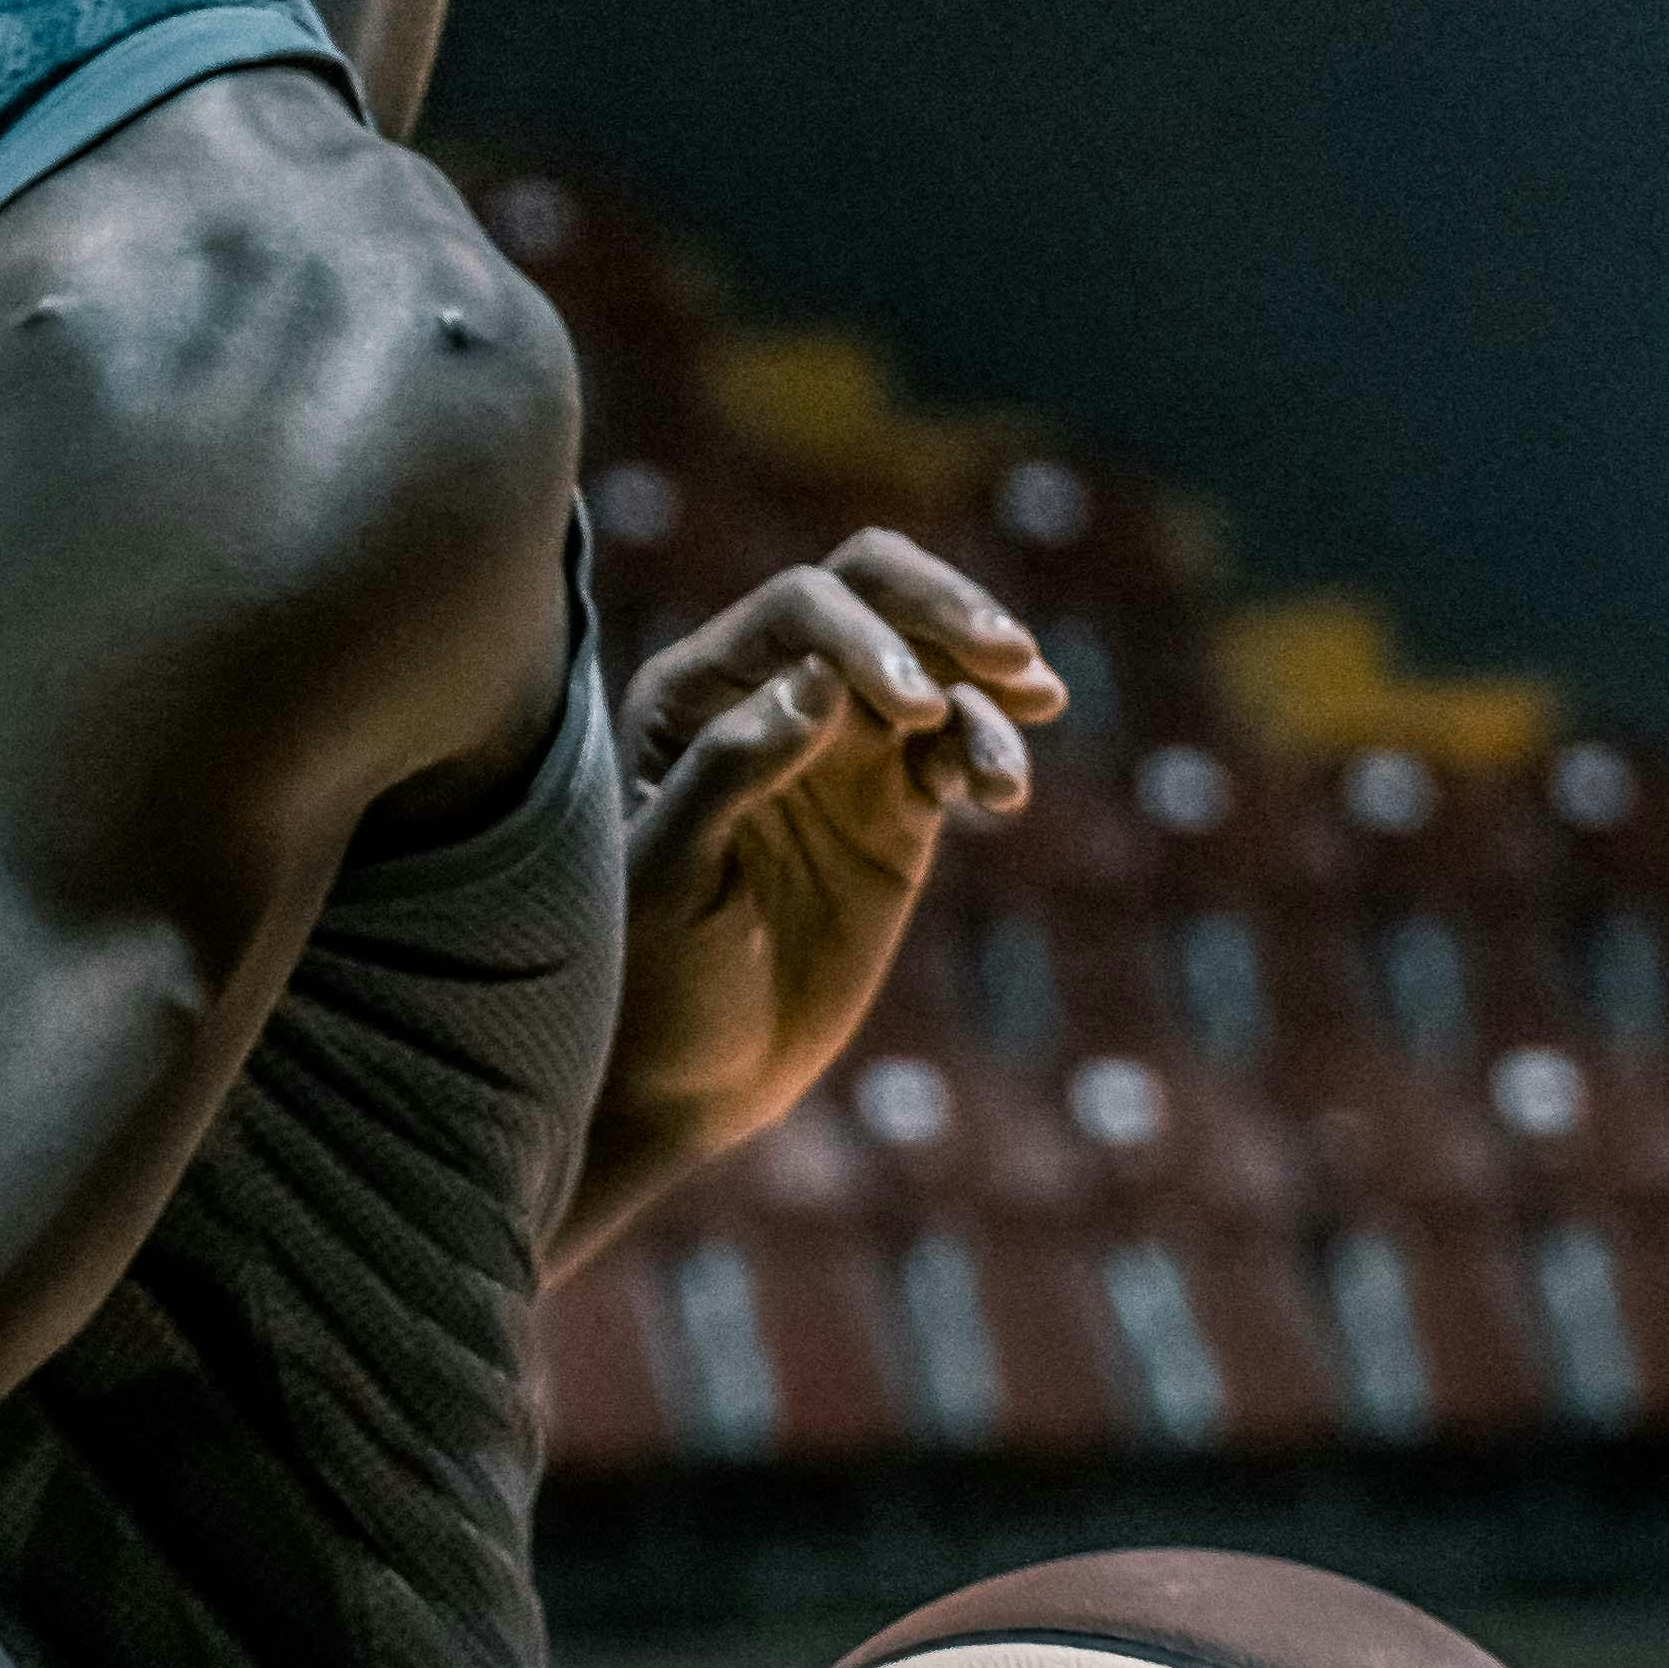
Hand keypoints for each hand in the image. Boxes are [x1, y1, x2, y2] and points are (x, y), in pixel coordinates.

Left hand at [596, 531, 1064, 1187]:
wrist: (686, 1073)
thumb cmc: (644, 973)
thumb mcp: (668, 876)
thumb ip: (730, 771)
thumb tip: (819, 681)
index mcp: (697, 692)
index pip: (800, 610)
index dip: (867, 635)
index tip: (914, 707)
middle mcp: (773, 698)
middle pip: (875, 594)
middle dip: (948, 609)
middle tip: (1011, 654)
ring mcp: (841, 750)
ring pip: (935, 668)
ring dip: (989, 685)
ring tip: (1024, 732)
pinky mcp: (896, 810)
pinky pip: (961, 751)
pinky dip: (993, 752)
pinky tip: (1003, 792)